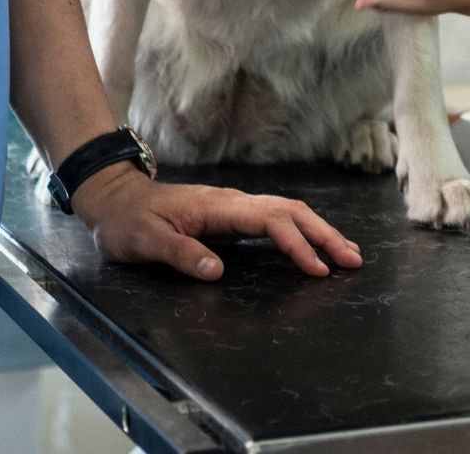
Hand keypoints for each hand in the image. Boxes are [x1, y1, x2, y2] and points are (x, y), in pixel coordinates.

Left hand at [72, 164, 363, 279]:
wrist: (116, 199)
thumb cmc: (128, 223)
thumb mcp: (146, 242)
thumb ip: (181, 254)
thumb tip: (218, 271)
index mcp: (218, 207)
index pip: (269, 220)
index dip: (296, 244)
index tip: (317, 269)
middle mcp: (233, 202)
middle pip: (290, 211)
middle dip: (324, 234)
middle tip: (353, 259)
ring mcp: (234, 206)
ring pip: (287, 211)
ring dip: (318, 230)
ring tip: (345, 252)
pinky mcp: (232, 215)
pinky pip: (275, 219)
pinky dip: (301, 230)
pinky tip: (312, 244)